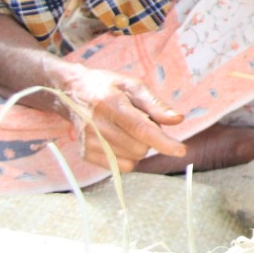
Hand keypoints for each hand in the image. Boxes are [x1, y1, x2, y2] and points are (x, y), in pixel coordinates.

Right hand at [58, 64, 186, 171]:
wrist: (72, 93)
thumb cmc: (109, 87)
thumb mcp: (134, 86)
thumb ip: (156, 105)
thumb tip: (178, 119)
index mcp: (110, 103)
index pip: (140, 128)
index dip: (162, 141)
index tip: (181, 150)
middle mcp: (96, 125)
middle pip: (139, 147)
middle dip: (150, 138)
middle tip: (140, 121)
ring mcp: (88, 142)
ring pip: (132, 159)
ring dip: (139, 147)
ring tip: (127, 128)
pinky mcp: (85, 154)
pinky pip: (119, 167)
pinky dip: (127, 157)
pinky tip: (120, 140)